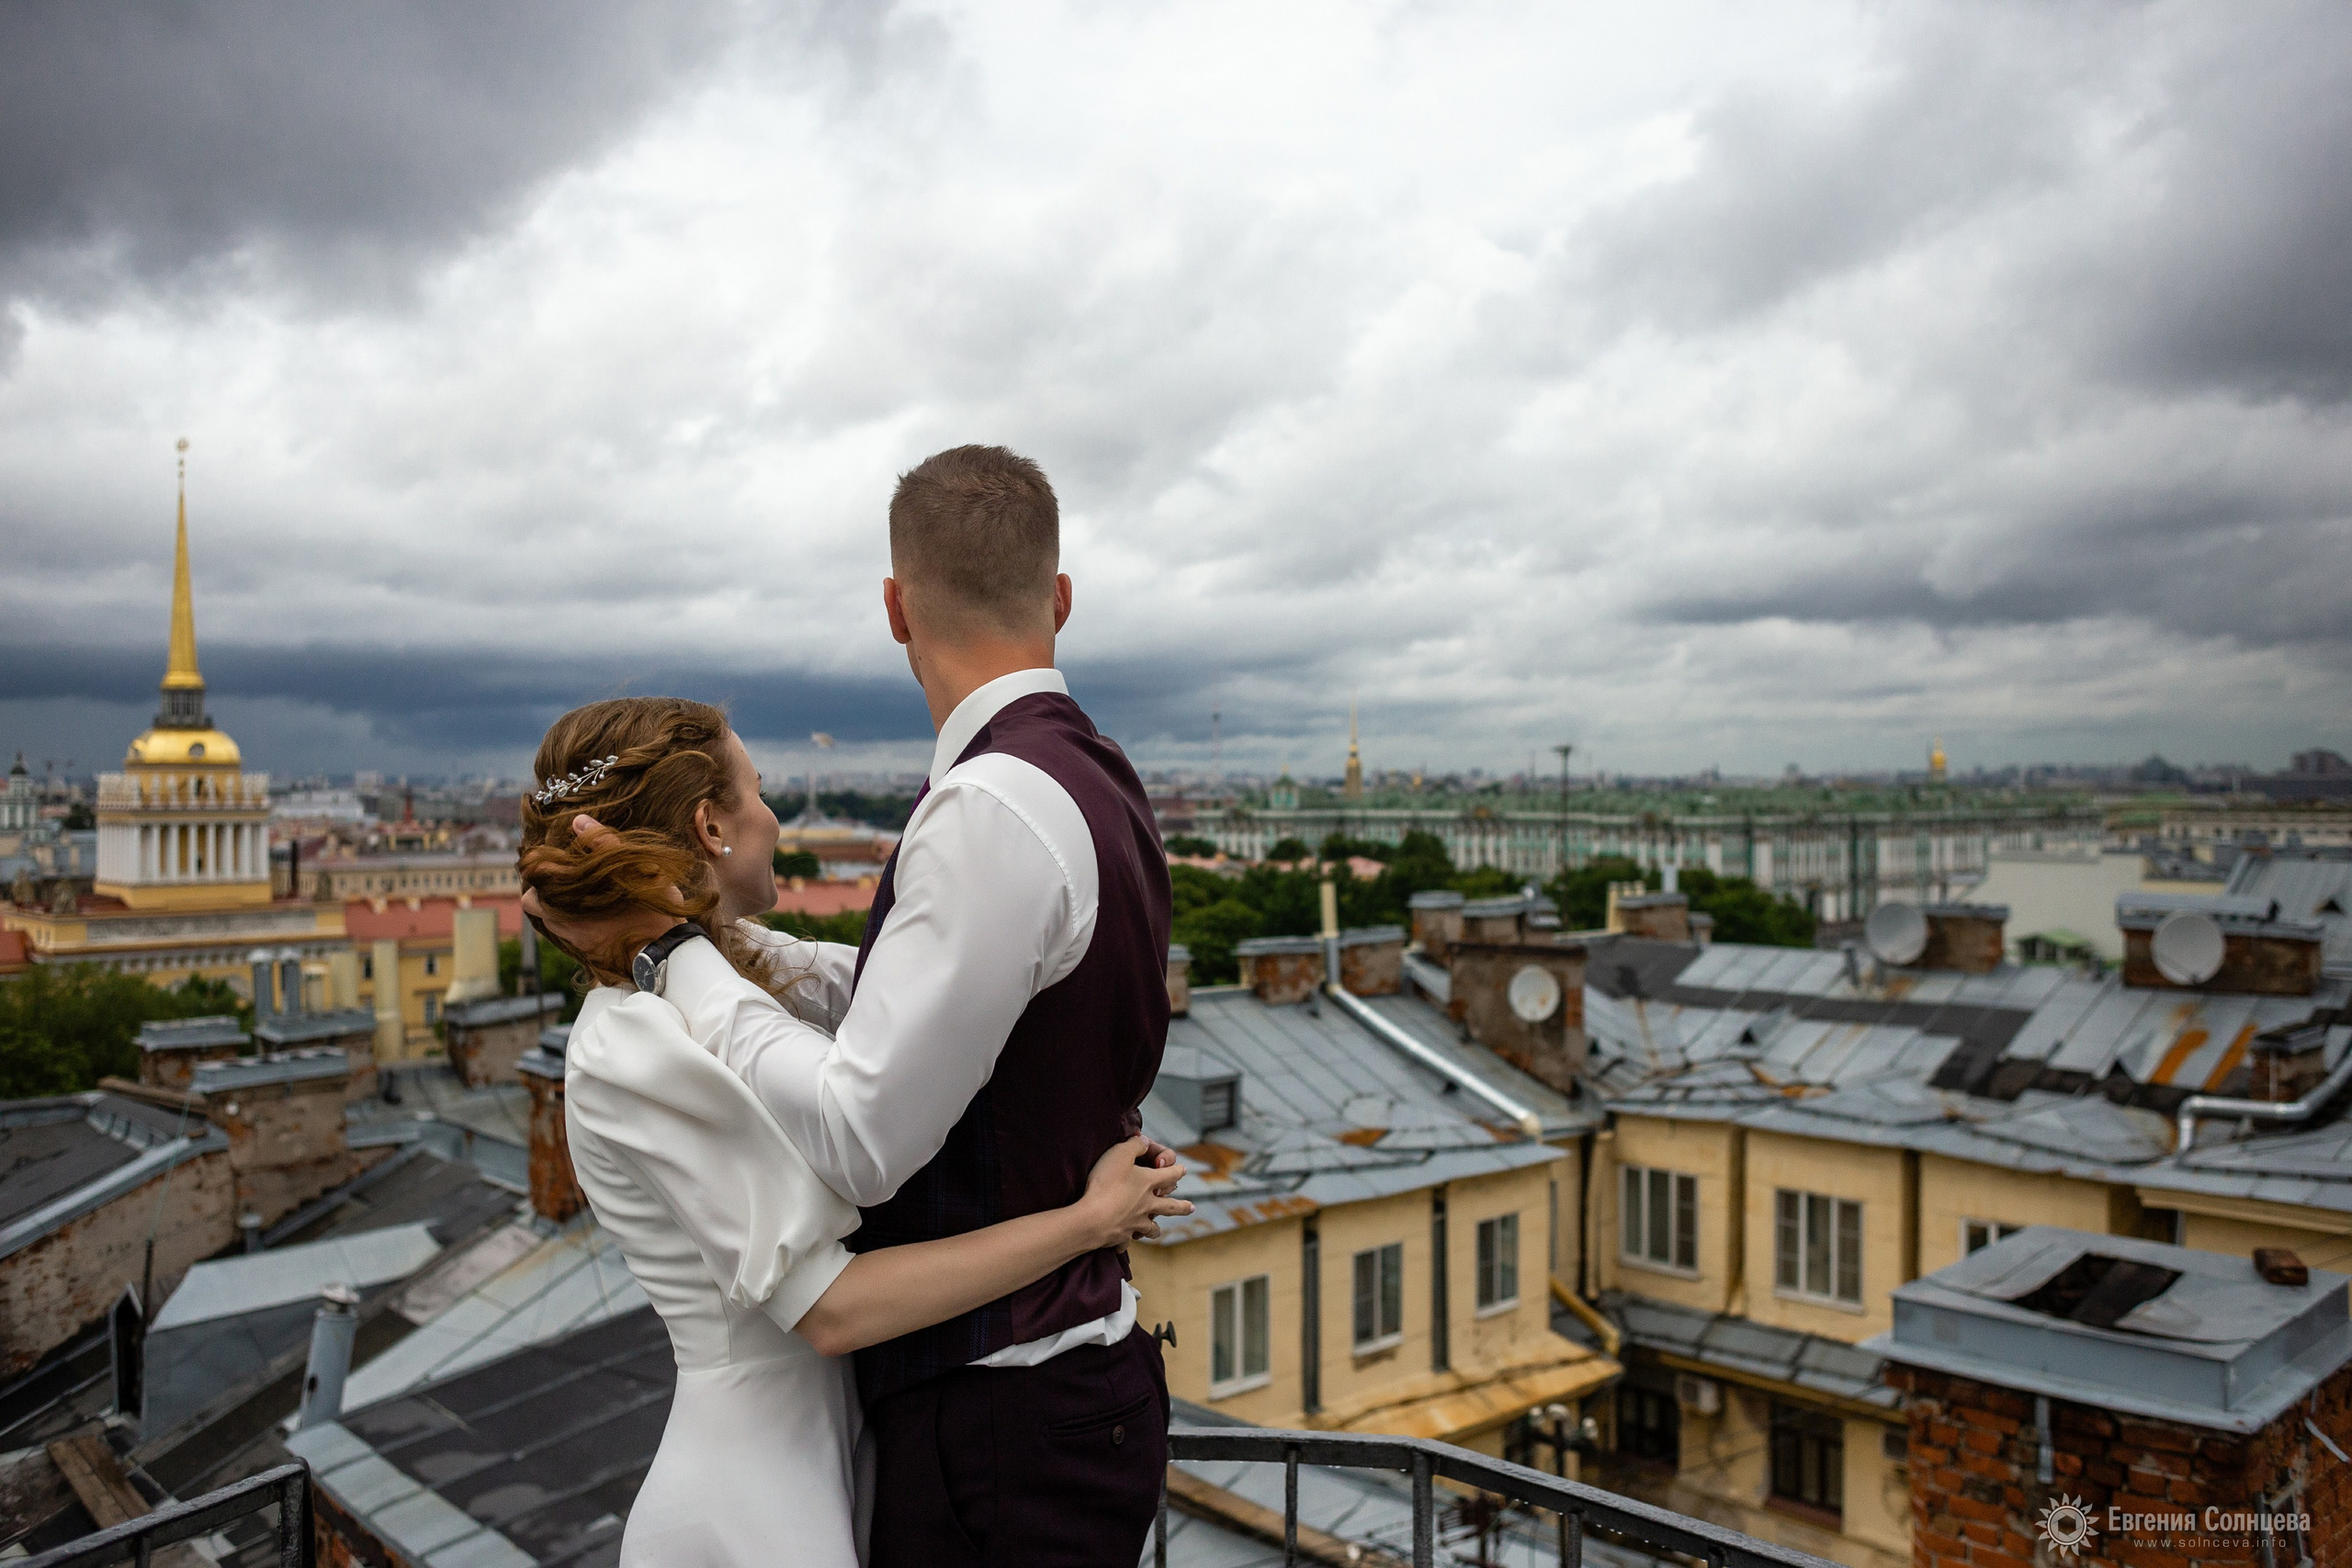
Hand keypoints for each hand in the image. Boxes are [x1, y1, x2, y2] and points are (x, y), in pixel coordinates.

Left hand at [522, 814, 678, 958]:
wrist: (664, 955)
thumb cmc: (652, 910)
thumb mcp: (635, 869)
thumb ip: (605, 844)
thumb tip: (579, 821)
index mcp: (569, 898)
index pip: (534, 881)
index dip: (539, 869)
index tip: (553, 862)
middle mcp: (565, 921)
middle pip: (534, 903)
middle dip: (543, 891)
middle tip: (564, 880)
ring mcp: (576, 941)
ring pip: (551, 920)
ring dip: (559, 908)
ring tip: (582, 897)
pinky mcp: (588, 954)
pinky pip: (570, 935)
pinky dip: (575, 924)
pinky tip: (598, 917)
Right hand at [1077, 1135, 1190, 1247]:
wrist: (1092, 1219)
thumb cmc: (1106, 1184)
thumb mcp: (1119, 1154)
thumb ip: (1135, 1144)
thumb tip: (1145, 1140)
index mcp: (1149, 1183)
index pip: (1170, 1174)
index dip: (1177, 1170)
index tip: (1183, 1170)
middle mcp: (1147, 1204)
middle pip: (1170, 1206)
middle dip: (1182, 1206)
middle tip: (1192, 1208)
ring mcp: (1136, 1223)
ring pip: (1152, 1228)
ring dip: (1156, 1229)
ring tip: (1158, 1231)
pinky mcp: (1122, 1236)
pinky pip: (1127, 1241)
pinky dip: (1126, 1241)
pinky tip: (1124, 1243)